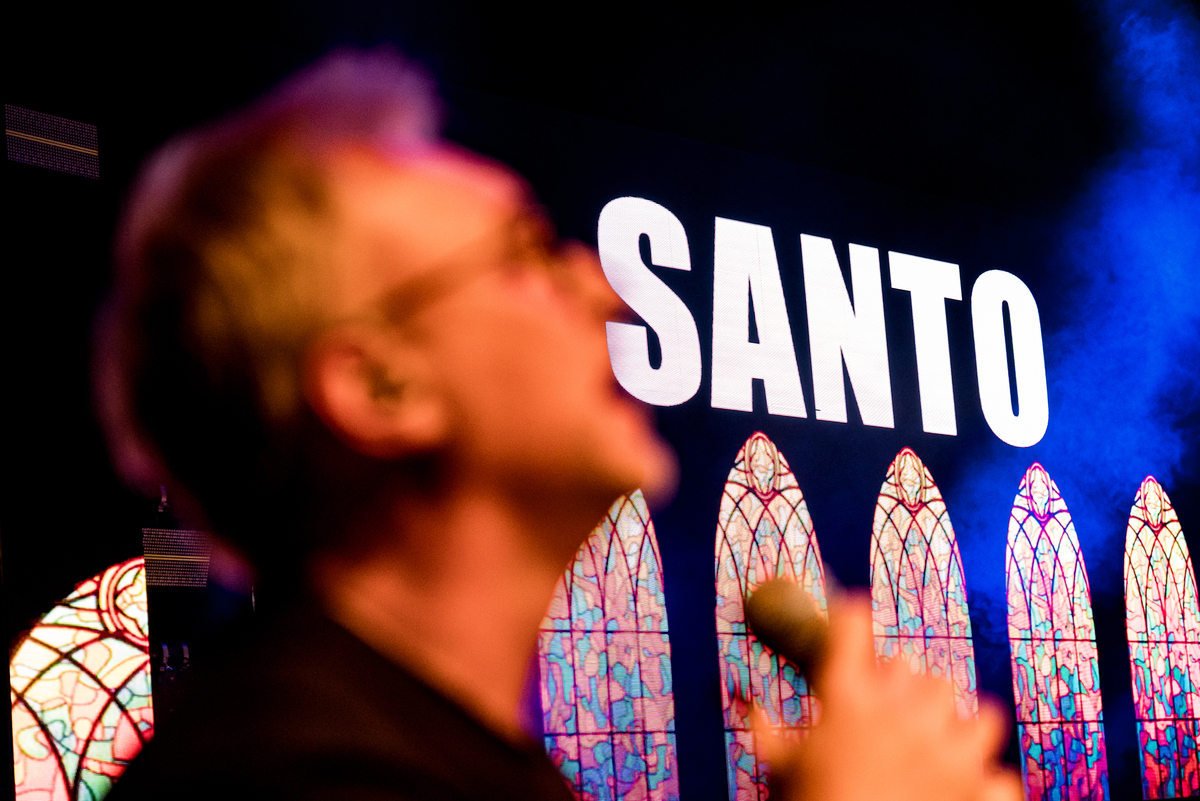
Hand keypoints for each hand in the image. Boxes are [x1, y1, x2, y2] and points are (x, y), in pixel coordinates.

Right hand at [754, 593, 1022, 800]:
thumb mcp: (779, 771)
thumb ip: (768, 733)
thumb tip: (751, 705)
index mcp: (847, 702)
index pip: (850, 626)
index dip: (851, 614)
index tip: (852, 612)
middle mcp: (901, 715)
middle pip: (917, 669)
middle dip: (904, 686)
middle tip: (890, 709)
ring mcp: (947, 752)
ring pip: (978, 712)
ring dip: (960, 726)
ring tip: (944, 745)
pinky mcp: (978, 791)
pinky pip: (1000, 776)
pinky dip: (987, 788)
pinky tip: (968, 794)